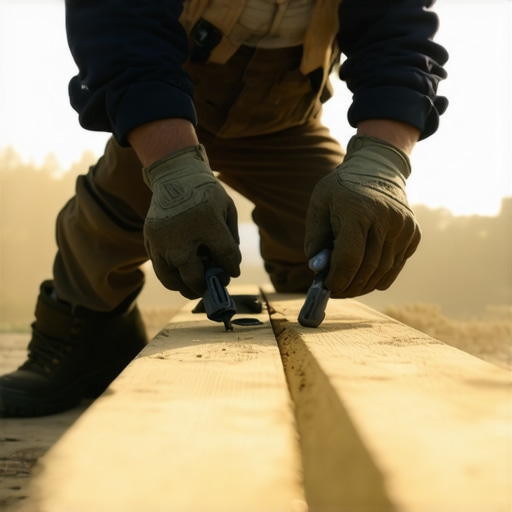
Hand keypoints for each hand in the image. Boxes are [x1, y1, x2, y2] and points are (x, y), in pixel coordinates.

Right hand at [143, 145, 240, 298]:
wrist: (175, 174)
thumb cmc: (205, 193)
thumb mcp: (226, 208)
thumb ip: (230, 238)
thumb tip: (228, 267)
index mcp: (208, 222)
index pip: (224, 256)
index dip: (230, 268)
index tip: (231, 273)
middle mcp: (182, 234)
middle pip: (193, 276)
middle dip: (205, 286)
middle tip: (211, 286)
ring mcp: (162, 239)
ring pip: (171, 279)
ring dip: (185, 287)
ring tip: (194, 286)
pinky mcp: (149, 239)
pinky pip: (159, 267)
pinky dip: (171, 274)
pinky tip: (182, 271)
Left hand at [305, 135, 420, 297]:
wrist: (378, 168)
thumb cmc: (342, 189)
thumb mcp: (320, 203)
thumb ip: (315, 237)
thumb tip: (318, 269)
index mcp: (359, 210)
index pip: (349, 258)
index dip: (337, 279)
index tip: (326, 286)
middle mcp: (386, 219)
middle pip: (367, 268)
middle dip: (348, 286)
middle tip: (334, 292)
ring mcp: (403, 227)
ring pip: (382, 271)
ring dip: (363, 285)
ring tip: (347, 287)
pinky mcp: (413, 234)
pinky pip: (395, 266)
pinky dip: (379, 278)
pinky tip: (365, 278)